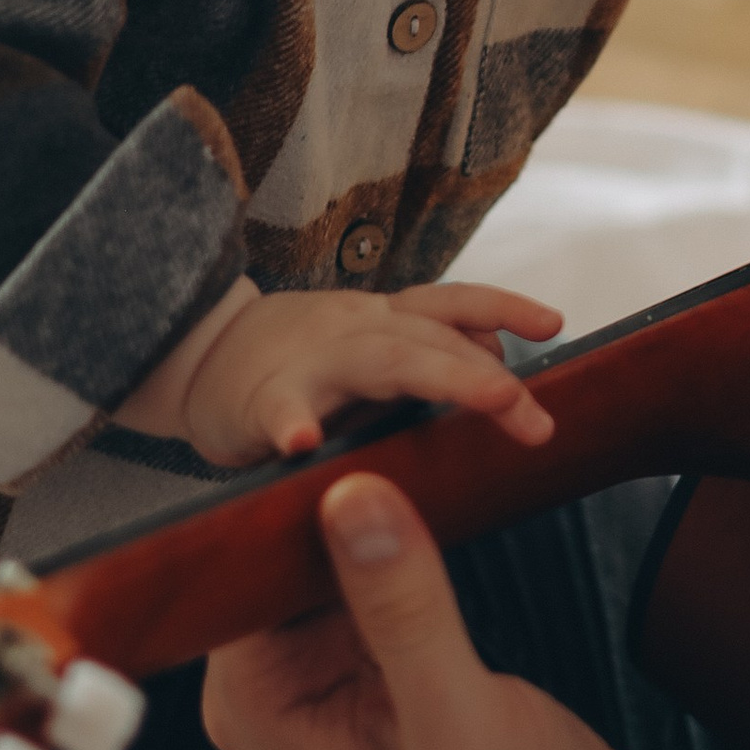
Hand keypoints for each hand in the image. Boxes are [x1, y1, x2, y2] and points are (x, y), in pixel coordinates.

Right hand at [180, 281, 563, 465]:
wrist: (194, 356)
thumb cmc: (299, 362)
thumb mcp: (371, 346)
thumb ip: (431, 349)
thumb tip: (503, 357)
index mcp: (382, 320)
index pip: (451, 305)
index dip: (504, 308)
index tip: (555, 324)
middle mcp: (354, 328)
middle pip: (430, 340)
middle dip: (488, 375)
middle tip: (537, 415)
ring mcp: (309, 361)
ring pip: (378, 360)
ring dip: (439, 377)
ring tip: (493, 398)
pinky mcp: (257, 401)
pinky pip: (277, 408)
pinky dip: (290, 423)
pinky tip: (302, 445)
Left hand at [202, 473, 661, 749]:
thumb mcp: (457, 716)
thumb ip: (403, 606)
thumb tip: (352, 497)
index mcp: (262, 716)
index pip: (238, 580)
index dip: (281, 507)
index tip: (333, 439)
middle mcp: (283, 694)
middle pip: (280, 560)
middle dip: (328, 496)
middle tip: (382, 421)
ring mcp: (334, 674)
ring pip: (331, 556)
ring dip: (369, 505)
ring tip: (407, 439)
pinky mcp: (386, 656)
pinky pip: (375, 572)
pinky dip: (401, 533)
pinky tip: (430, 488)